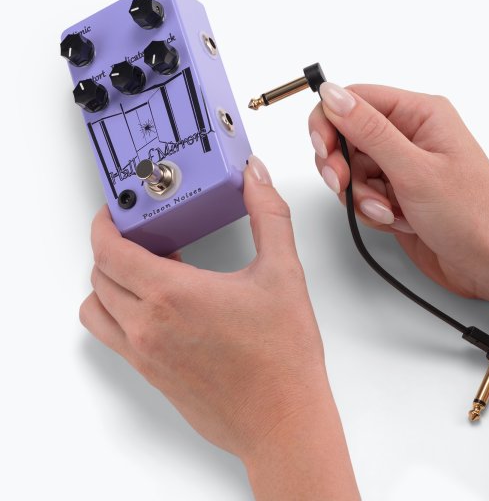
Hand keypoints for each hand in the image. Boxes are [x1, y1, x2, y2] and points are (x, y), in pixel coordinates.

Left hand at [80, 155, 359, 499]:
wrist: (283, 419)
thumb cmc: (282, 355)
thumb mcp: (282, 272)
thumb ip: (268, 214)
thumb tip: (256, 176)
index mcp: (172, 295)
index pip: (108, 250)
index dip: (105, 223)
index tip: (115, 211)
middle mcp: (147, 325)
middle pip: (99, 274)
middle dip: (112, 247)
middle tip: (143, 235)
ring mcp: (144, 354)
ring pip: (97, 308)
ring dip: (110, 282)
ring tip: (146, 270)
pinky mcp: (151, 374)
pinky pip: (113, 336)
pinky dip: (120, 312)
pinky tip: (160, 305)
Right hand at [308, 82, 488, 298]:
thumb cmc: (473, 215)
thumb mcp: (415, 170)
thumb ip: (369, 131)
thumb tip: (333, 95)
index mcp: (420, 114)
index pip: (355, 99)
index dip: (330, 122)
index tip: (323, 150)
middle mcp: (409, 135)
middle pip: (347, 136)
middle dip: (342, 165)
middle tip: (346, 185)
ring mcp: (402, 165)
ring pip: (351, 168)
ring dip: (361, 194)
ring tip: (387, 210)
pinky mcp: (396, 191)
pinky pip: (362, 193)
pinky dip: (370, 209)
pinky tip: (396, 219)